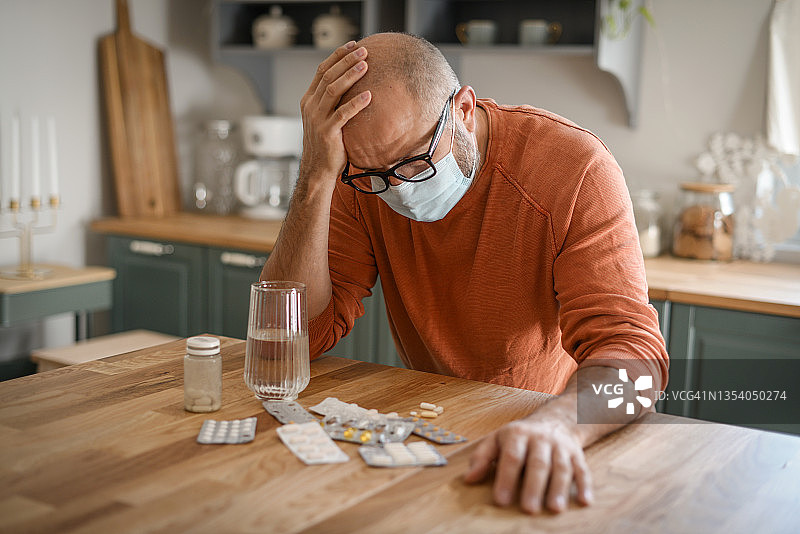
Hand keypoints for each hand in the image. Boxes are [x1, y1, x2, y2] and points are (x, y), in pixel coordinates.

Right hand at [299, 41, 370, 181]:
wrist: (318, 168)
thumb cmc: (326, 143)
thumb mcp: (324, 118)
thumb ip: (332, 101)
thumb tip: (350, 83)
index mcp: (309, 100)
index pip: (322, 70)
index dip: (337, 56)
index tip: (353, 45)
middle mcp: (311, 106)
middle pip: (328, 76)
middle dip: (346, 61)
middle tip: (364, 50)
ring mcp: (317, 119)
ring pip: (333, 90)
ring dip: (350, 76)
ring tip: (365, 65)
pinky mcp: (328, 132)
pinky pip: (343, 114)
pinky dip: (356, 103)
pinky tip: (369, 95)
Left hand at [464, 416, 592, 513]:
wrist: (555, 419)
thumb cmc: (520, 436)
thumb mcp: (497, 439)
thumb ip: (481, 457)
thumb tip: (469, 479)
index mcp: (517, 435)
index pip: (511, 456)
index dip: (506, 478)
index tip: (500, 500)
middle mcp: (540, 439)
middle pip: (538, 463)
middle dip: (533, 486)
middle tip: (528, 509)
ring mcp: (560, 447)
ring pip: (561, 467)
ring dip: (559, 489)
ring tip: (554, 509)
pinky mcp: (577, 455)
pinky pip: (582, 469)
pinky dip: (585, 485)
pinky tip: (585, 502)